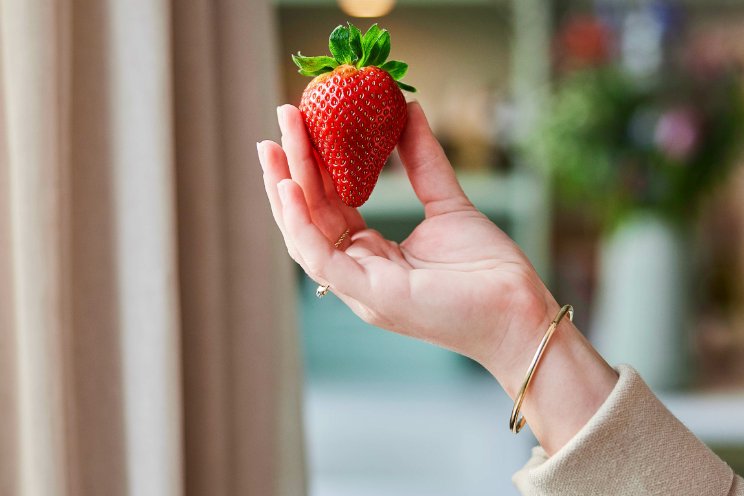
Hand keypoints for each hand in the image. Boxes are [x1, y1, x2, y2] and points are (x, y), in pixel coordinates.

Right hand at [257, 102, 558, 376]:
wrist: (521, 311)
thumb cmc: (487, 270)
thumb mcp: (447, 204)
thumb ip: (422, 161)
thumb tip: (408, 108)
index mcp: (372, 256)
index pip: (330, 207)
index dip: (314, 166)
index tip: (305, 122)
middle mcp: (358, 273)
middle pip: (311, 217)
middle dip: (291, 168)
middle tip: (283, 118)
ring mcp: (361, 288)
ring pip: (305, 236)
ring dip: (284, 189)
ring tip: (273, 144)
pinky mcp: (372, 296)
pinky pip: (321, 259)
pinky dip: (299, 223)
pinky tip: (290, 186)